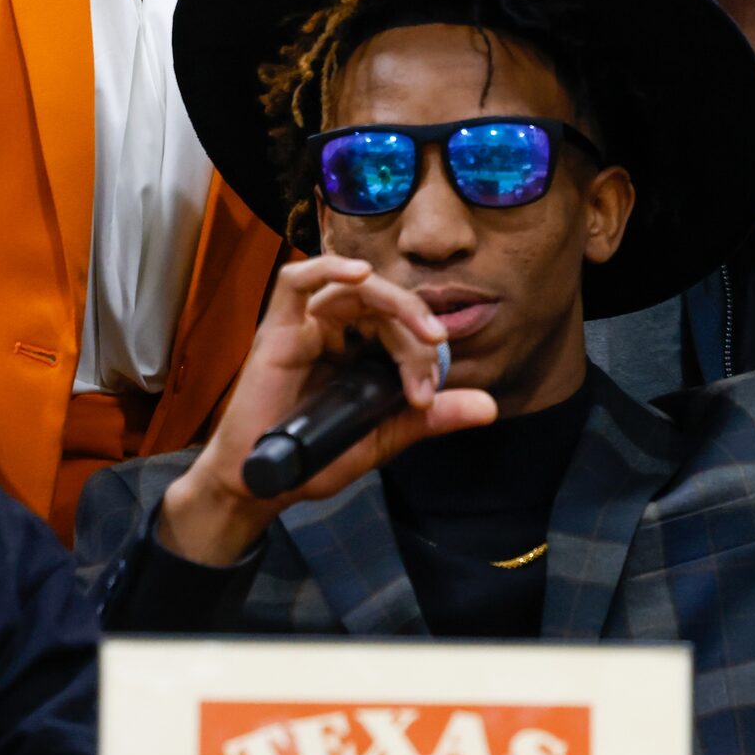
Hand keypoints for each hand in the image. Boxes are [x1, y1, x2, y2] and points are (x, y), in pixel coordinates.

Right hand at [159, 256, 494, 566]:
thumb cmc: (316, 459)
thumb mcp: (383, 437)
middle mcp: (332, 331)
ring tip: (422, 329)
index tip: (427, 394)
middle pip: (381, 301)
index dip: (422, 350)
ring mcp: (303, 327)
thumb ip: (429, 418)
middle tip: (435, 350)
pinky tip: (360, 273)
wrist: (264, 486)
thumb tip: (489, 407)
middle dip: (415, 322)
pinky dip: (329, 268)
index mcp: (357, 351)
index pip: (398, 327)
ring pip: (353, 287)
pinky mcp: (276, 330)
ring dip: (393, 300)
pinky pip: (296, 281)